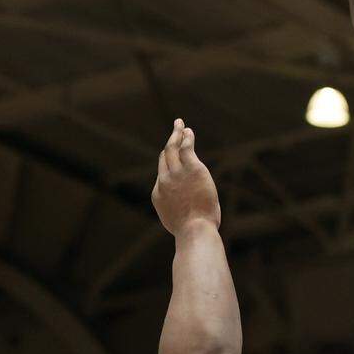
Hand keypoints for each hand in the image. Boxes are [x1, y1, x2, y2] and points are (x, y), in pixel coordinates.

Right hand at [152, 120, 221, 235]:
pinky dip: (186, 137)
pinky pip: (187, 147)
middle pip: (165, 157)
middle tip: (174, 132)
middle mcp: (164, 180)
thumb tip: (186, 210)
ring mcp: (176, 173)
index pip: (162, 174)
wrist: (194, 230)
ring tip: (179, 123)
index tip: (178, 159)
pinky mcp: (192, 167)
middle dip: (169, 144)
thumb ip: (178, 210)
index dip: (169, 165)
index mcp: (159, 194)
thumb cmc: (192, 230)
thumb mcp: (178, 221)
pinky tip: (188, 131)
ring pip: (172, 147)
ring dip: (176, 134)